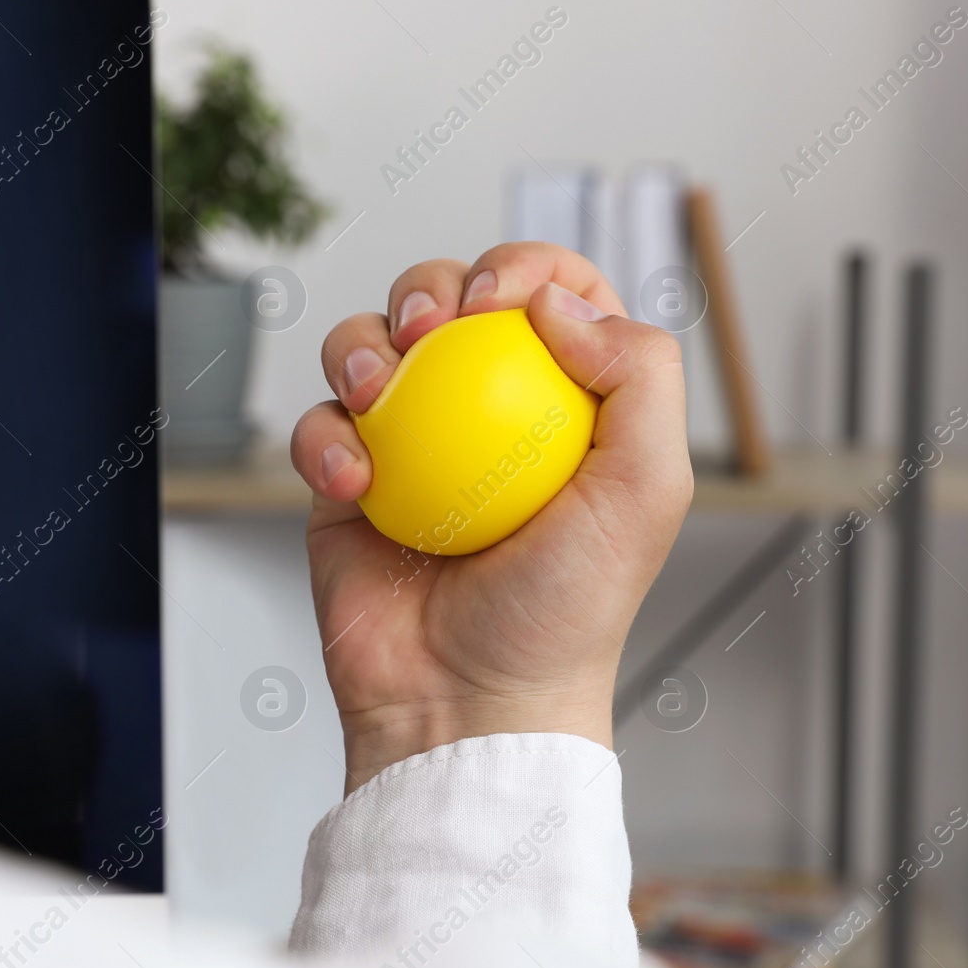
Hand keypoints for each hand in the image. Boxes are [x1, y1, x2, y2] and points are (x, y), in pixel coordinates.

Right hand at [290, 243, 692, 792]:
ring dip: (364, 347)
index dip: (526, 266)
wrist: (470, 701)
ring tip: (379, 398)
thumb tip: (557, 304)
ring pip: (370, 342)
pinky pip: (320, 423)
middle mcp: (489, 412)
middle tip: (436, 330)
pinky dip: (325, 438)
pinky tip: (353, 481)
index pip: (551, 291)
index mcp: (569, 401)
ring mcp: (414, 444)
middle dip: (432, 285)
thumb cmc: (566, 609)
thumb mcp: (647, 491)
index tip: (504, 301)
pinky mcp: (349, 482)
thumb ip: (642, 376)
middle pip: (448, 297)